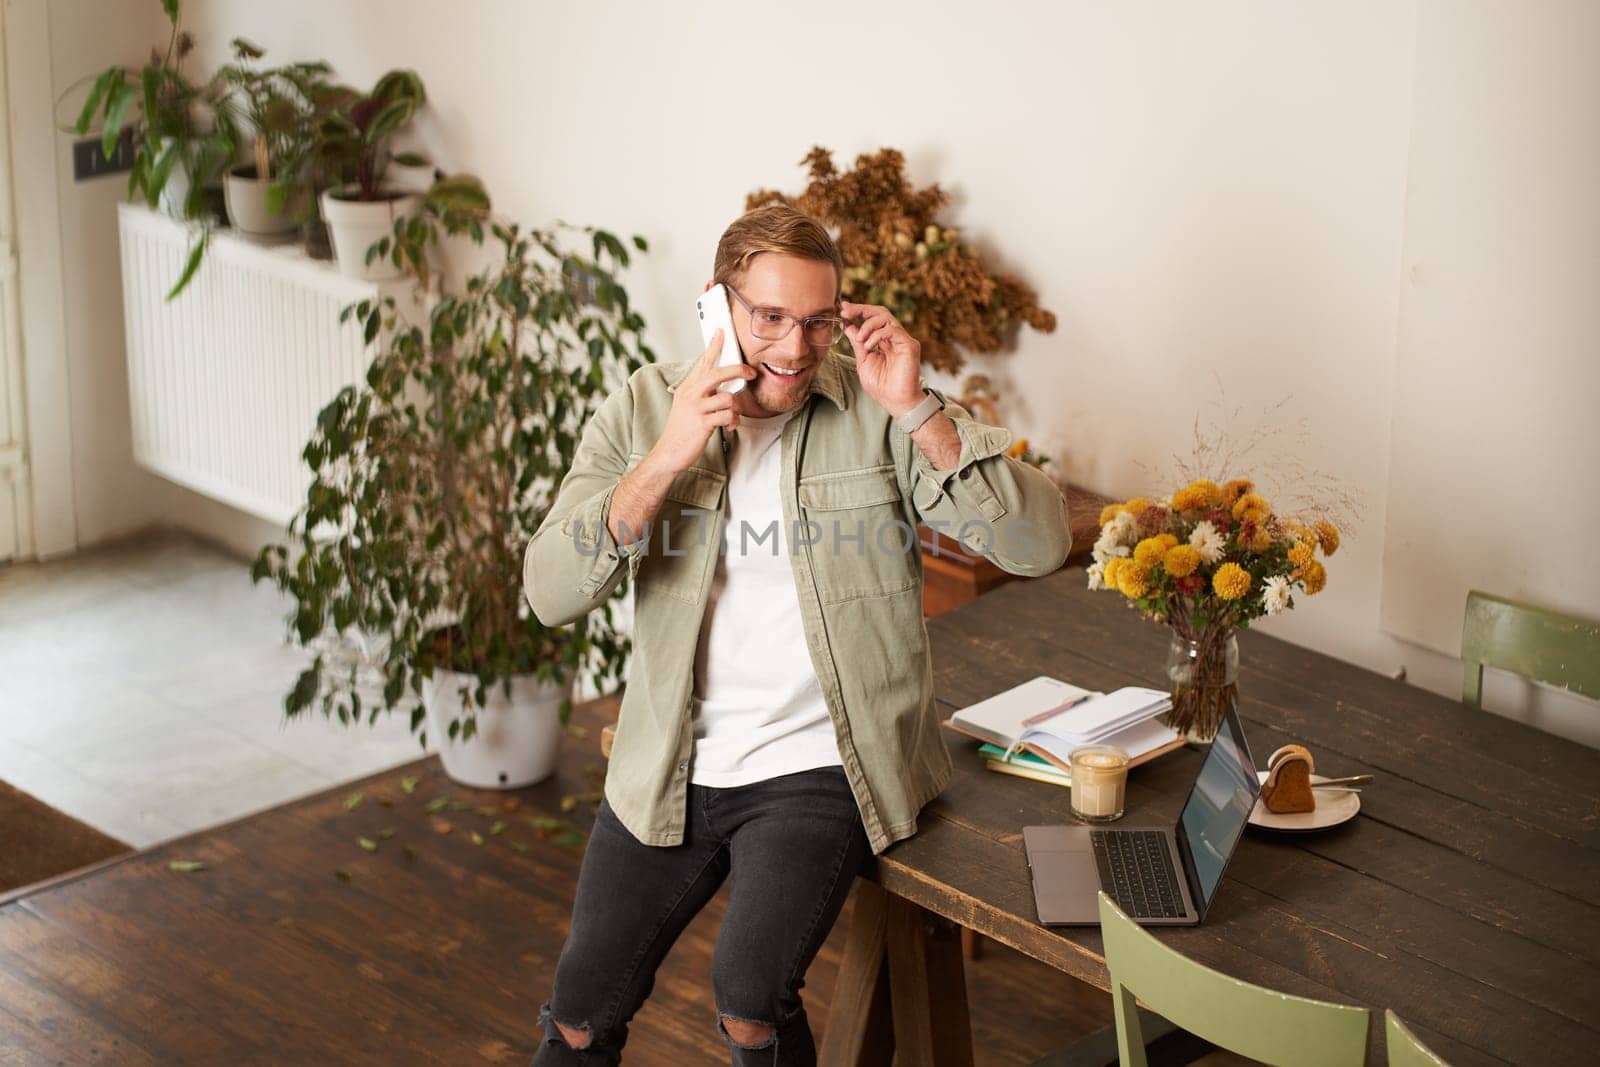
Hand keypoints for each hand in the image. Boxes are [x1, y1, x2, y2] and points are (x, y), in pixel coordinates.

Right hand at [647, 330, 755, 475]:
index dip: (714, 345)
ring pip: (728, 398)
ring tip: (730, 417)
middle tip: (750, 373)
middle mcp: (691, 394)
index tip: (721, 331)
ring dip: (734, 409)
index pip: (703, 362)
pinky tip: (728, 427)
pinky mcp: (703, 423)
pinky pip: (728, 416)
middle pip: (718, 373)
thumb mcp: (687, 405)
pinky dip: (732, 422)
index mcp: (688, 387)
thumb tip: (725, 382)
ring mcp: (696, 408)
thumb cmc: (682, 429)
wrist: (669, 452)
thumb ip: (703, 392)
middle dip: (738, 370)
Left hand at [840, 300, 924, 416]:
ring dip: (867, 325)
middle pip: (880, 312)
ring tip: (860, 339)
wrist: (895, 402)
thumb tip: (847, 325)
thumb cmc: (881, 386)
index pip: (872, 318)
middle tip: (845, 311)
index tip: (842, 308)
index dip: (858, 311)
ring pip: (886, 317)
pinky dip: (877, 335)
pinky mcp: (910, 345)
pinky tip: (869, 345)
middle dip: (860, 309)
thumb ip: (857, 342)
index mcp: (885, 340)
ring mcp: (903, 340)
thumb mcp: (863, 360)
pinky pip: (892, 330)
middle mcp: (895, 337)